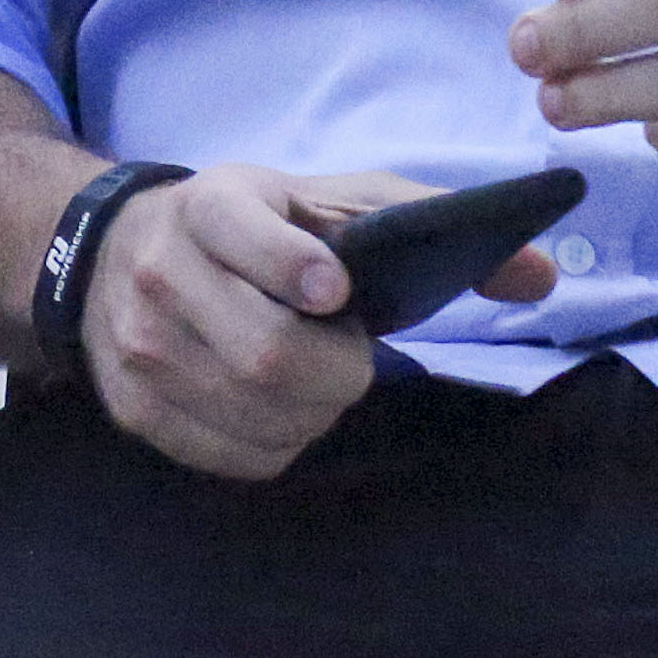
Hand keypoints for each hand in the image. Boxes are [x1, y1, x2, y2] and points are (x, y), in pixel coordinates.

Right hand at [83, 162, 558, 480]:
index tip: (338, 291)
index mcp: (209, 205)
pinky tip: (278, 407)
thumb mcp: (330, 201)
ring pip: (256, 413)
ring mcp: (137, 344)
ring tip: (313, 376)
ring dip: (313, 411)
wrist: (113, 252)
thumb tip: (543, 273)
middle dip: (338, 370)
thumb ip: (433, 223)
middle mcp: (159, 269)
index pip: (240, 232)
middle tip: (348, 352)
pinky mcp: (132, 407)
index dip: (291, 265)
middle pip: (268, 355)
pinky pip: (235, 457)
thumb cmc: (258, 227)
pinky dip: (278, 442)